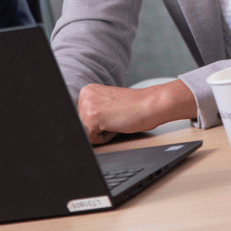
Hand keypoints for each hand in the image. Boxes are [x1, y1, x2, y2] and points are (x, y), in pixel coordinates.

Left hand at [76, 80, 195, 144]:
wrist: (150, 105)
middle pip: (81, 126)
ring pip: (86, 134)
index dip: (97, 124)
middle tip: (115, 118)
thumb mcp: (107, 104)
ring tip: (116, 121)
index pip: (81, 118)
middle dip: (97, 129)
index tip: (110, 117)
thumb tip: (81, 129)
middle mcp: (84, 95)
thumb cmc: (134, 108)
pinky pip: (92, 140)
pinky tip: (116, 125)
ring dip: (101, 134)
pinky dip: (105, 139)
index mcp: (87, 90)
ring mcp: (87, 105)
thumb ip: (93, 111)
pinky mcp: (92, 117)